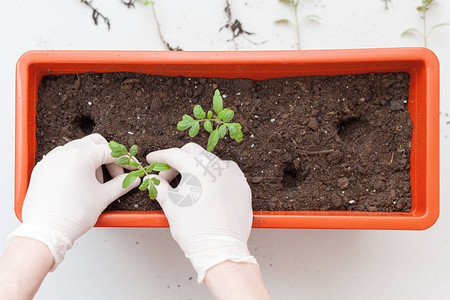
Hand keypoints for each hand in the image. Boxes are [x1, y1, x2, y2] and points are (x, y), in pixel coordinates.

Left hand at [8, 134, 138, 268]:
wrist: (47, 231)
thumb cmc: (73, 214)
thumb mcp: (103, 197)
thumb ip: (121, 184)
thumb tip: (132, 180)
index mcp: (81, 156)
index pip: (109, 151)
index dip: (124, 160)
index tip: (131, 168)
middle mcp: (64, 153)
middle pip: (93, 144)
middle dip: (107, 157)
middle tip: (114, 174)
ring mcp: (50, 160)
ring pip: (76, 149)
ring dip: (90, 160)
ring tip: (95, 182)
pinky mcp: (42, 169)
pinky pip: (61, 158)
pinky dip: (74, 165)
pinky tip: (79, 182)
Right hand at [146, 143, 256, 282]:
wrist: (220, 249)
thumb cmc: (194, 229)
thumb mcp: (170, 205)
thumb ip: (160, 187)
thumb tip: (153, 180)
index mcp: (198, 168)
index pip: (175, 155)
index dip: (160, 157)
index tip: (153, 160)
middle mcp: (218, 167)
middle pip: (194, 153)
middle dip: (178, 160)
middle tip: (167, 175)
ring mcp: (232, 175)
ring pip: (211, 161)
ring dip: (197, 167)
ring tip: (188, 183)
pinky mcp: (242, 186)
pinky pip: (227, 172)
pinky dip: (215, 175)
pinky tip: (208, 186)